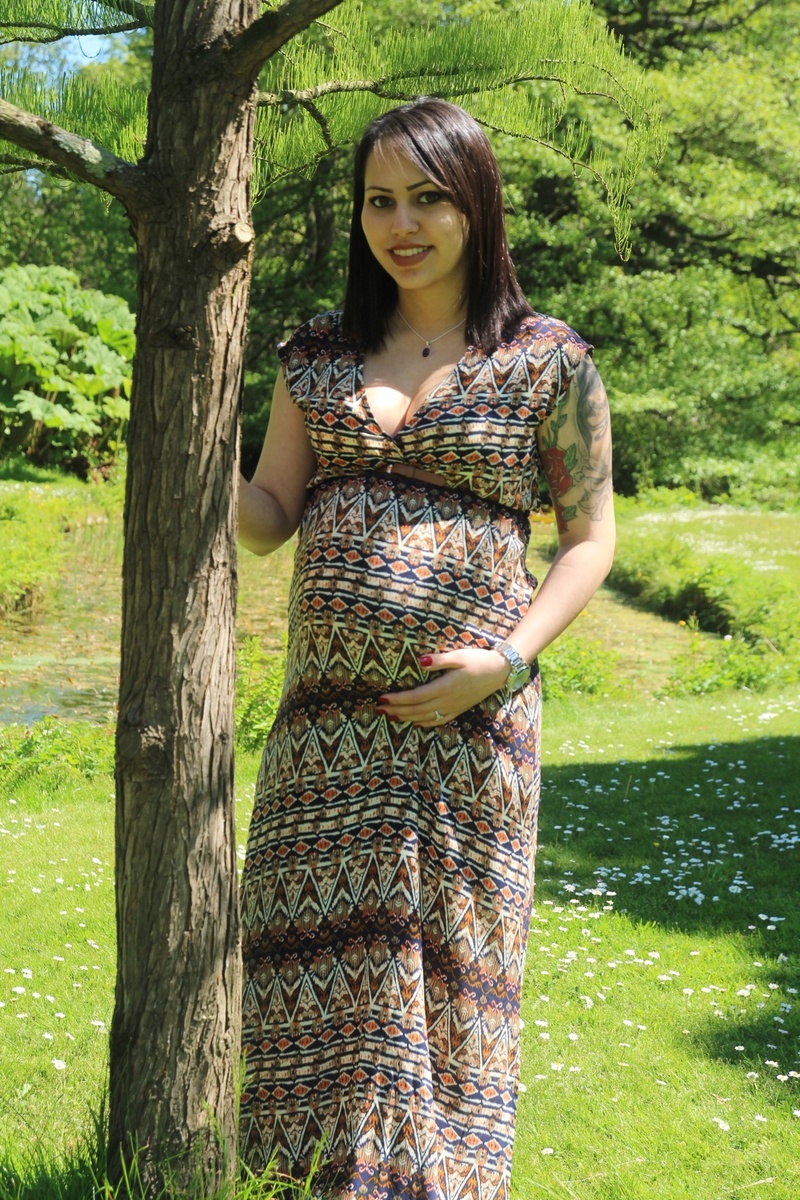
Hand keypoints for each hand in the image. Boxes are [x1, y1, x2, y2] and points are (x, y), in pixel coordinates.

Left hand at [376, 647, 510, 726]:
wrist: (499, 672)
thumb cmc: (478, 660)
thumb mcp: (458, 656)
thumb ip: (438, 660)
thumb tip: (420, 661)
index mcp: (444, 687)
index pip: (415, 696)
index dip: (397, 699)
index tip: (382, 698)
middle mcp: (447, 701)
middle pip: (416, 710)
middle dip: (396, 710)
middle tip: (379, 709)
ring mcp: (453, 708)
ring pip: (425, 718)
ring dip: (406, 718)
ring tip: (390, 717)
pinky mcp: (458, 710)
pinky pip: (438, 721)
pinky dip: (424, 723)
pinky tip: (415, 723)